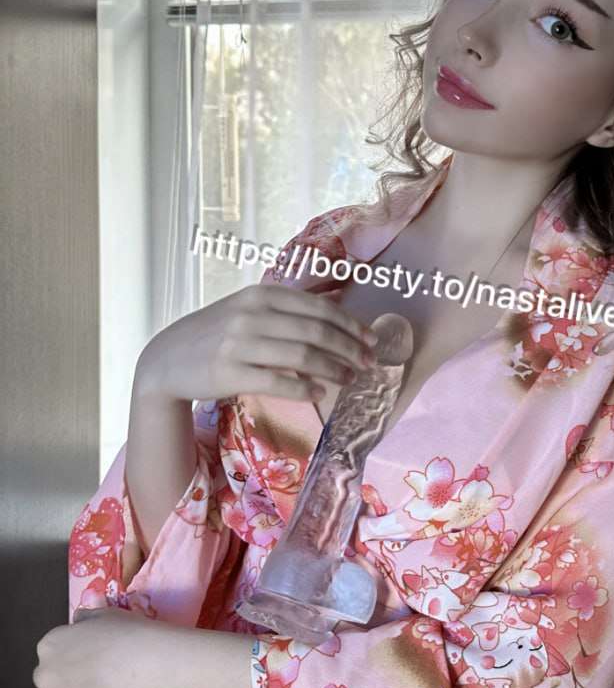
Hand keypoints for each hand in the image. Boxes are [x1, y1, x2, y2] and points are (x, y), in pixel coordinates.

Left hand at [32, 605, 164, 687]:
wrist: (145, 667)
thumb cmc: (127, 635)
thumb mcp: (106, 614)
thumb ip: (85, 619)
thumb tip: (79, 621)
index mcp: (50, 645)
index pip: (53, 653)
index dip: (74, 655)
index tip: (93, 657)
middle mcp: (44, 676)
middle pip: (51, 681)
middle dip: (69, 680)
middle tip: (98, 678)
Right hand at [135, 281, 380, 406]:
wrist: (167, 358)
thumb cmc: (216, 332)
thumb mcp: (250, 307)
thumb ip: (292, 303)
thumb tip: (338, 296)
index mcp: (261, 295)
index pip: (318, 308)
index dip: (350, 324)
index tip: (371, 339)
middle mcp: (251, 315)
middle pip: (316, 332)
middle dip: (349, 348)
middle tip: (368, 363)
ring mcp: (239, 344)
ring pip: (302, 356)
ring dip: (334, 369)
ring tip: (350, 378)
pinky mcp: (230, 373)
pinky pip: (278, 382)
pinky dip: (304, 388)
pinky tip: (320, 393)